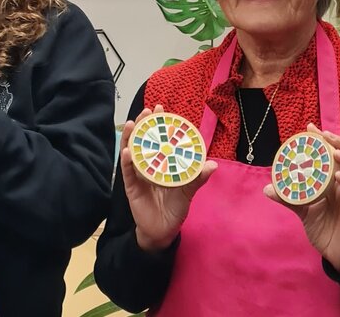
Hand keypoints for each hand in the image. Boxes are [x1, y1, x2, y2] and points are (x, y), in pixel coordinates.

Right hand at [120, 105, 216, 251]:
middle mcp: (147, 166)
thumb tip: (213, 164)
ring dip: (130, 137)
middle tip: (147, 111)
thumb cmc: (174, 209)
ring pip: (131, 152)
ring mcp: (137, 175)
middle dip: (143, 124)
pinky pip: (128, 173)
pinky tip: (127, 152)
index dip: (158, 123)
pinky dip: (127, 162)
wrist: (163, 231)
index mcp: (160, 163)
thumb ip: (197, 178)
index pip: (158, 139)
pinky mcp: (131, 187)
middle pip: (143, 141)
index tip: (160, 108)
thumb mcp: (188, 191)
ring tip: (132, 123)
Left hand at [263, 122, 339, 273]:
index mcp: (334, 182)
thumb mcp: (302, 209)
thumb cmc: (323, 227)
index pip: (333, 156)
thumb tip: (267, 188)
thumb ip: (288, 197)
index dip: (324, 141)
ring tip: (334, 151)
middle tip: (323, 134)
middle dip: (338, 143)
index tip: (310, 127)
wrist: (334, 252)